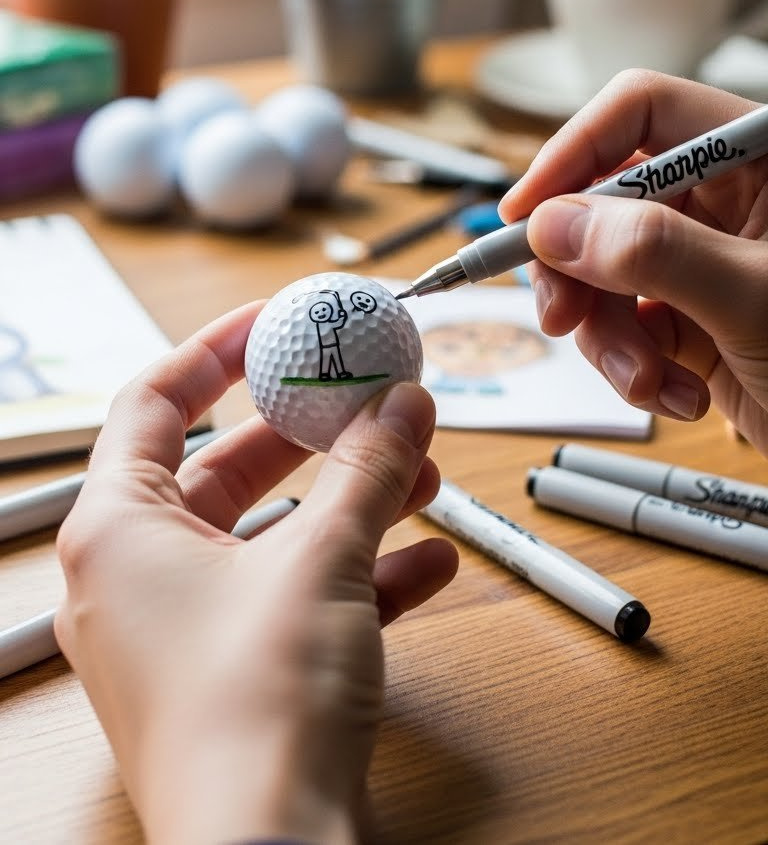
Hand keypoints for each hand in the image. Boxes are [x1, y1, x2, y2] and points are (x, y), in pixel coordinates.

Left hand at [54, 302, 457, 844]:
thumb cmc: (254, 713)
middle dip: (312, 433)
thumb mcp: (321, 559)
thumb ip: (366, 469)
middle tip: (369, 396)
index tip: (276, 321)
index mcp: (117, 530)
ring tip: (422, 476)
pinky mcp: (233, 680)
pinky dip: (357, 574)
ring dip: (350, 503)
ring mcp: (182, 635)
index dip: (217, 349)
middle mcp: (136, 578)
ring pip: (270, 537)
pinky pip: (294, 600)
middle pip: (224, 467)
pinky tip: (430, 560)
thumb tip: (400, 401)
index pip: (152, 400)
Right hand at [498, 70, 767, 452]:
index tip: (526, 213)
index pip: (643, 113)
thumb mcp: (754, 302)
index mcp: (759, 158)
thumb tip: (555, 223)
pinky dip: (636, 366)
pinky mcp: (694, 318)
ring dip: (607, 335)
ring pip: (603, 269)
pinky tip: (680, 394)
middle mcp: (728, 199)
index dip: (574, 152)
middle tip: (560, 317)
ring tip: (647, 380)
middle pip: (604, 198)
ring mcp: (706, 260)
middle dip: (578, 268)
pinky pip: (626, 324)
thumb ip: (654, 253)